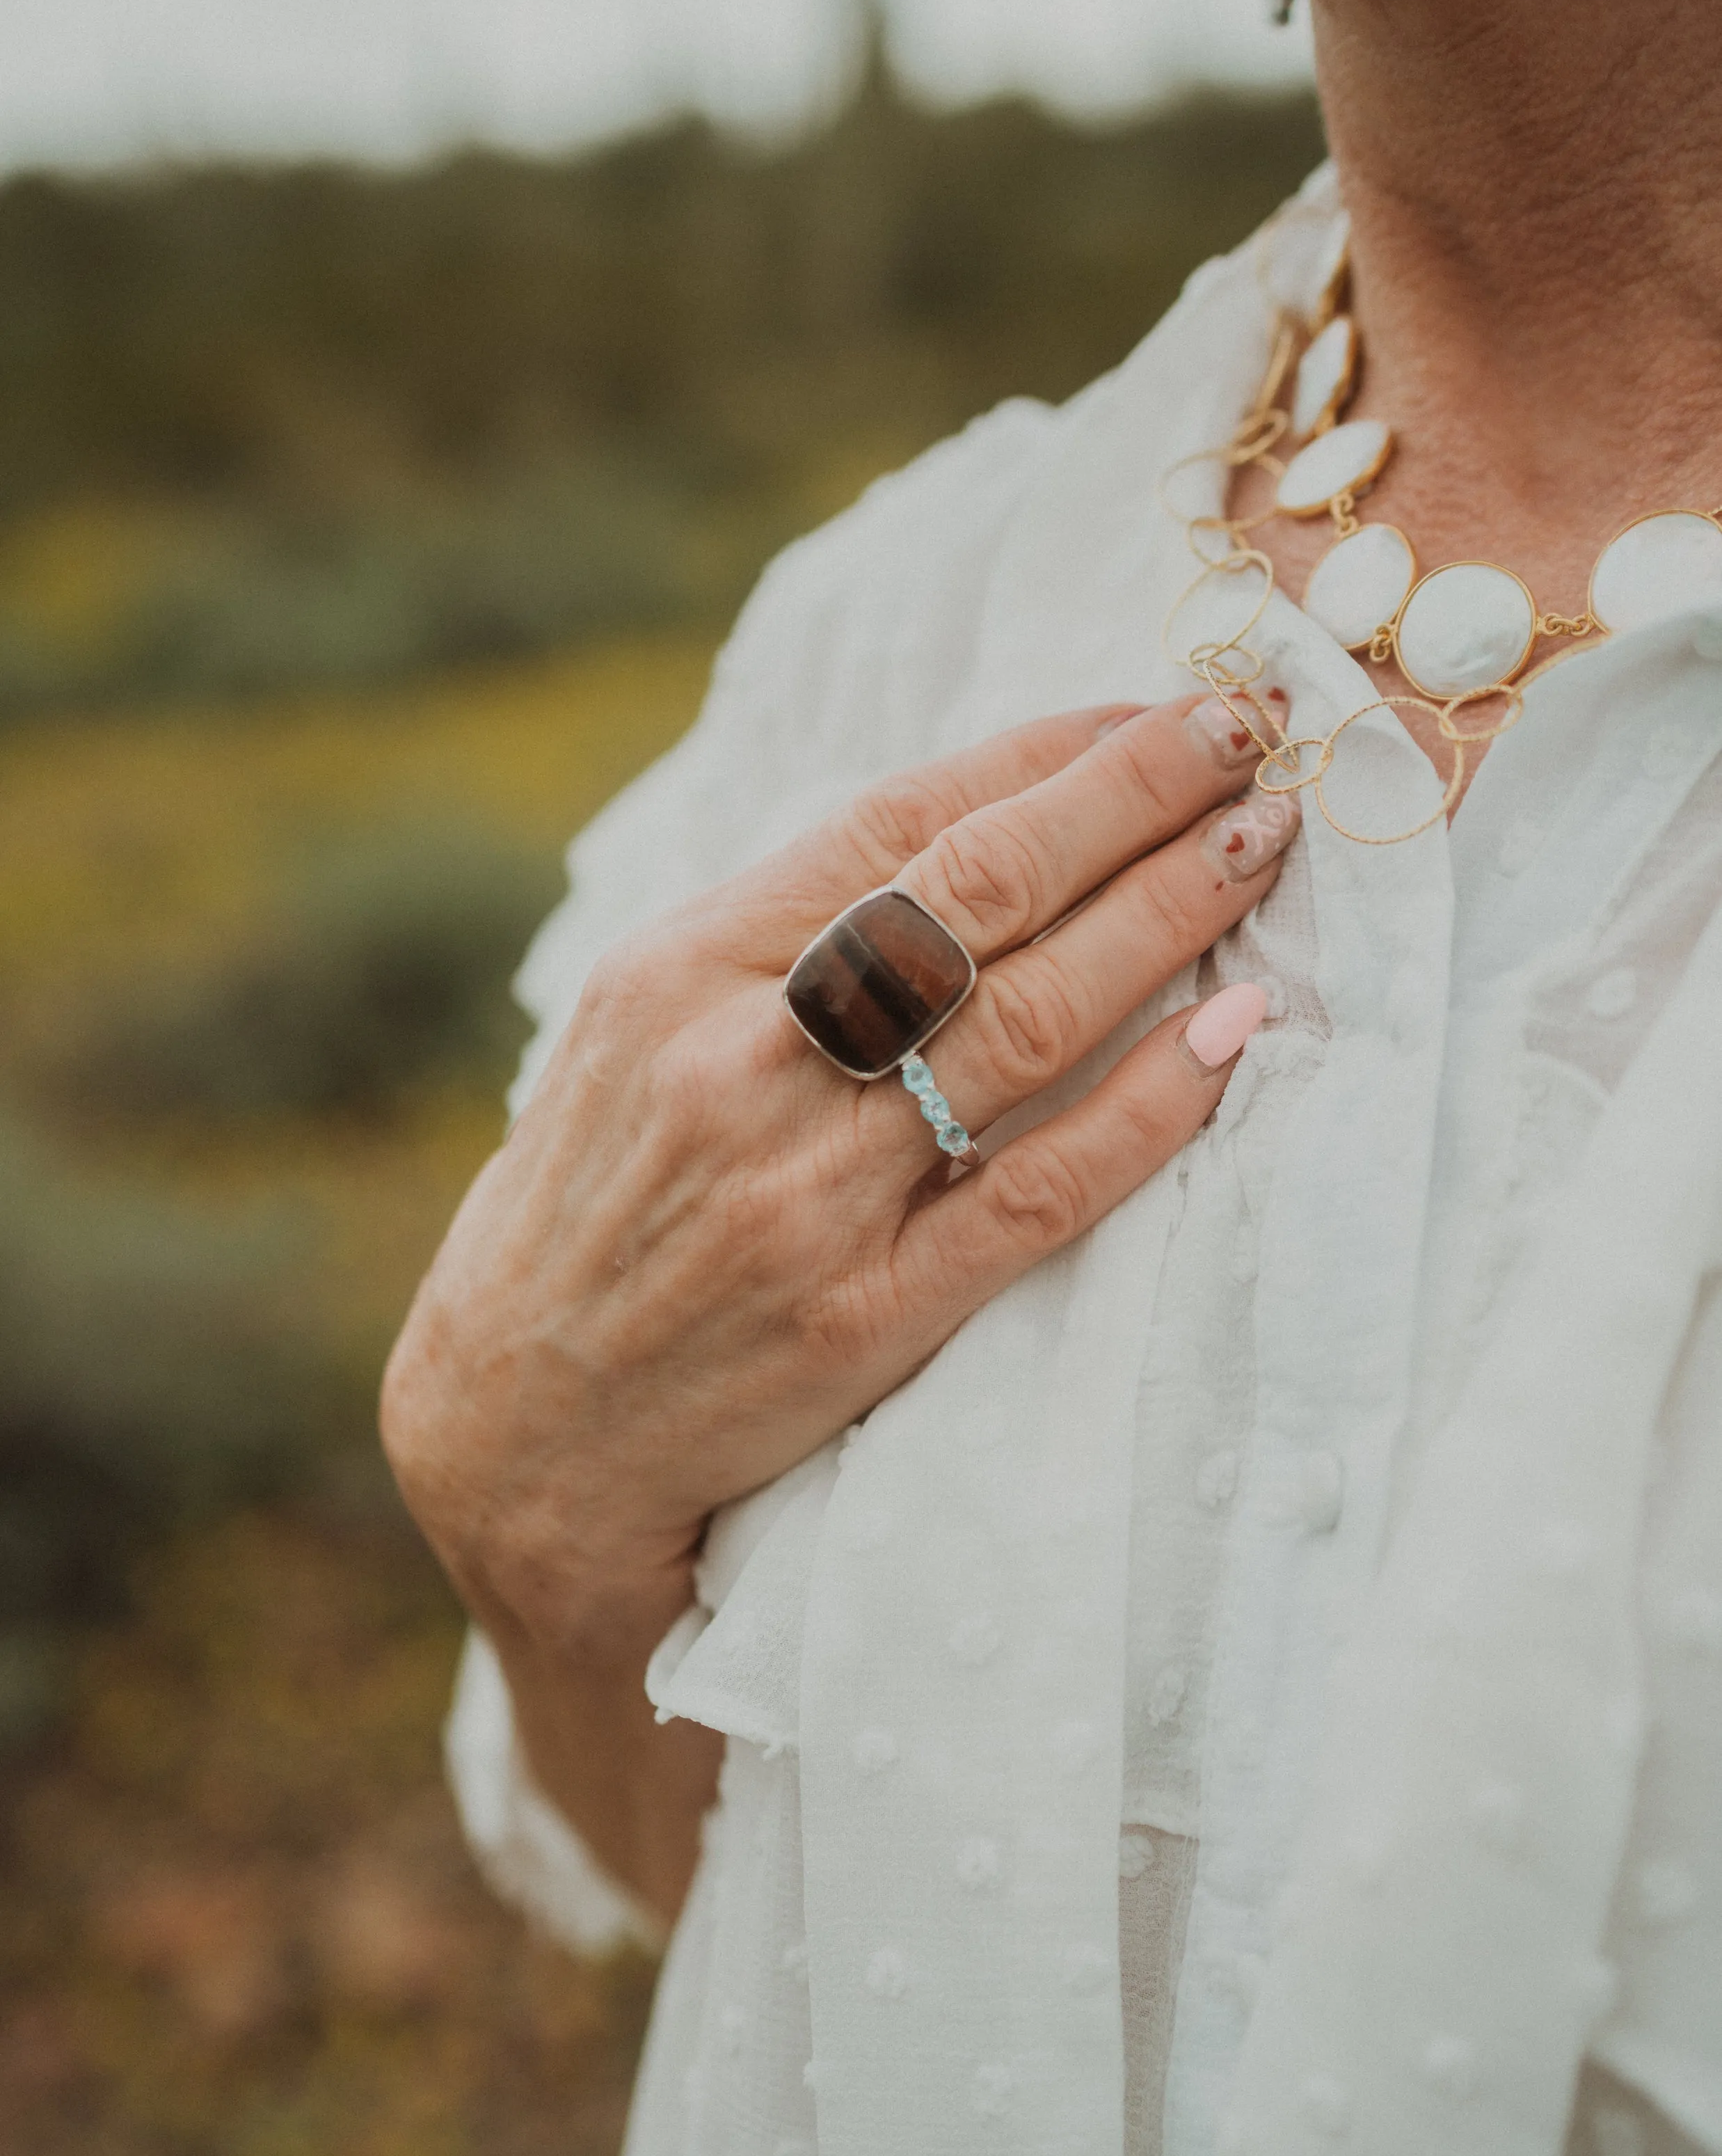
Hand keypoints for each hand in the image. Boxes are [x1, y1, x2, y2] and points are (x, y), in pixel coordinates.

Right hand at [382, 693, 1295, 1910]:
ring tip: (1258, 842)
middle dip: (1127, 794)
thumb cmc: (585, 1221)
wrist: (517, 1446)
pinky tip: (1232, 1037)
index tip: (1148, 710)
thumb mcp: (629, 1043)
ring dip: (1165, 915)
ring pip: (1024, 1020)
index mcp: (673, 973)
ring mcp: (803, 1194)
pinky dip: (1147, 1109)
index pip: (894, 823)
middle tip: (1242, 731)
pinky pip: (1038, 1192)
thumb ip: (767, 946)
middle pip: (975, 892)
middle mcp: (737, 1062)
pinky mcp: (860, 1318)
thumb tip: (952, 838)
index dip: (1040, 753)